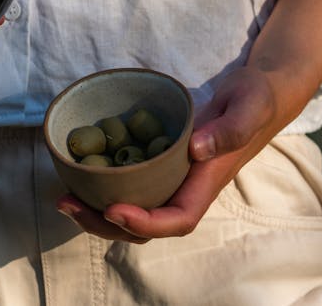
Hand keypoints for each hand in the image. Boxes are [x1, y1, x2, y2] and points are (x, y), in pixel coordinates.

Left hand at [56, 66, 279, 242]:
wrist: (256, 95)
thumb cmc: (255, 99)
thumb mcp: (249, 105)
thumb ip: (230, 128)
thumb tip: (196, 149)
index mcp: (207, 181)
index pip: (178, 218)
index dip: (145, 223)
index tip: (113, 210)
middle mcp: (186, 187)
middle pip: (147, 225)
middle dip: (105, 224)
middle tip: (67, 204)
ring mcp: (172, 179)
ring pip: (134, 211)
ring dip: (97, 213)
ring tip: (64, 198)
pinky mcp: (159, 164)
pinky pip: (131, 187)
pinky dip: (103, 189)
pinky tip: (77, 175)